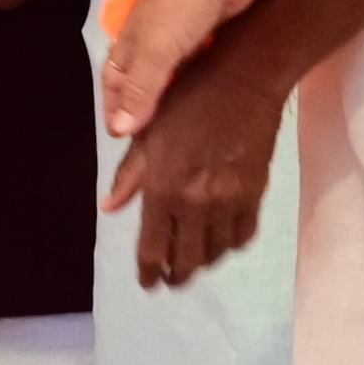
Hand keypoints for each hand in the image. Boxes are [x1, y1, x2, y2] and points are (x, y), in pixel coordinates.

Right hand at [99, 0, 262, 138]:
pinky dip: (196, 86)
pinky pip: (196, 69)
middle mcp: (150, 44)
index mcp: (128, 44)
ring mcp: (179, 40)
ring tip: (180, 132)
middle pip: (140, 83)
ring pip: (170, 79)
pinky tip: (206, 104)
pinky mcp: (207, 37)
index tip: (119, 138)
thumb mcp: (155, 51)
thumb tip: (119, 130)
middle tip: (153, 144)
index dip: (113, 109)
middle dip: (141, 110)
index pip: (112, 83)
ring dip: (171, 101)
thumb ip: (140, 91)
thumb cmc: (180, 6)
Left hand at [102, 39, 284, 288]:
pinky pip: (243, 235)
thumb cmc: (187, 99)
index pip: (153, 248)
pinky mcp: (256, 195)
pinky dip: (230, 244)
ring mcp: (229, 202)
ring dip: (202, 261)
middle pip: (186, 260)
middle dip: (176, 275)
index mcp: (163, 189)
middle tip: (170, 278)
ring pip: (216, 253)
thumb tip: (108, 207)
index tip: (148, 283)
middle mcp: (196, 204)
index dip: (149, 271)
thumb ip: (129, 176)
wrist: (243, 81)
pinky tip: (222, 241)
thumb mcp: (148, 133)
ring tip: (193, 260)